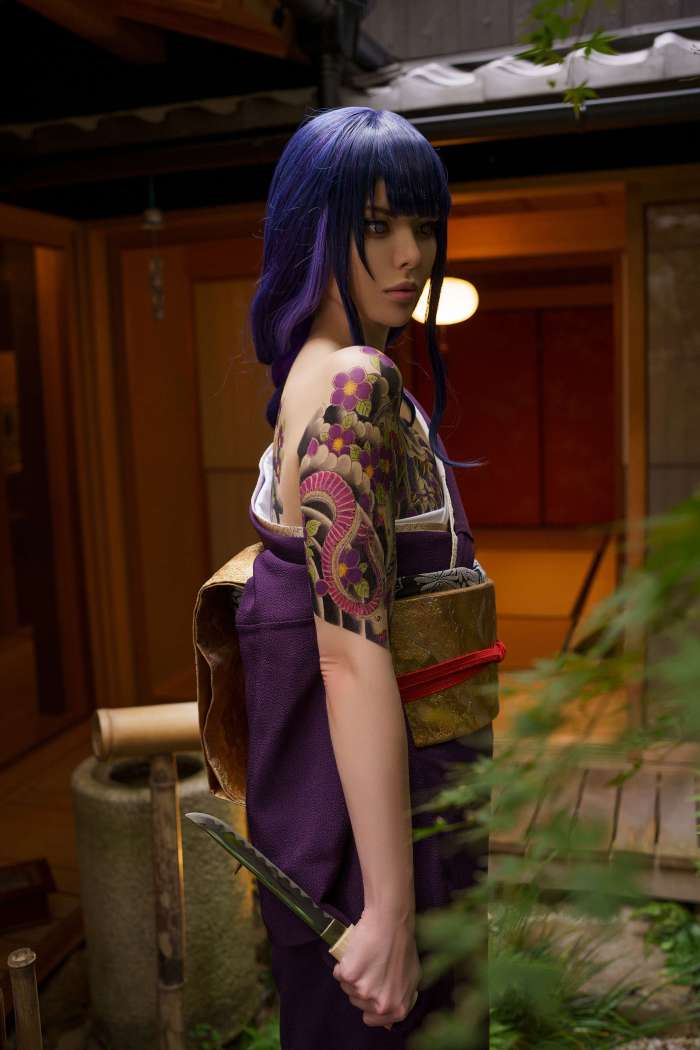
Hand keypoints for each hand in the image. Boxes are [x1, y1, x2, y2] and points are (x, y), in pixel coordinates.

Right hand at [332, 908, 419, 1027]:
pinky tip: (355, 952)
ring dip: (352, 974)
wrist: (391, 922)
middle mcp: (380, 1004)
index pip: (371, 1019)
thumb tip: (387, 1025)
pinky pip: (338, 974)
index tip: (372, 985)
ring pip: (346, 988)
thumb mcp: (412, 979)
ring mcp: (363, 991)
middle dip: (361, 986)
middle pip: (357, 1003)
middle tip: (371, 966)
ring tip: (365, 957)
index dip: (369, 1001)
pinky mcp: (349, 975)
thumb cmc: (403, 946)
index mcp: (397, 1009)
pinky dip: (342, 964)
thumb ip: (402, 1001)